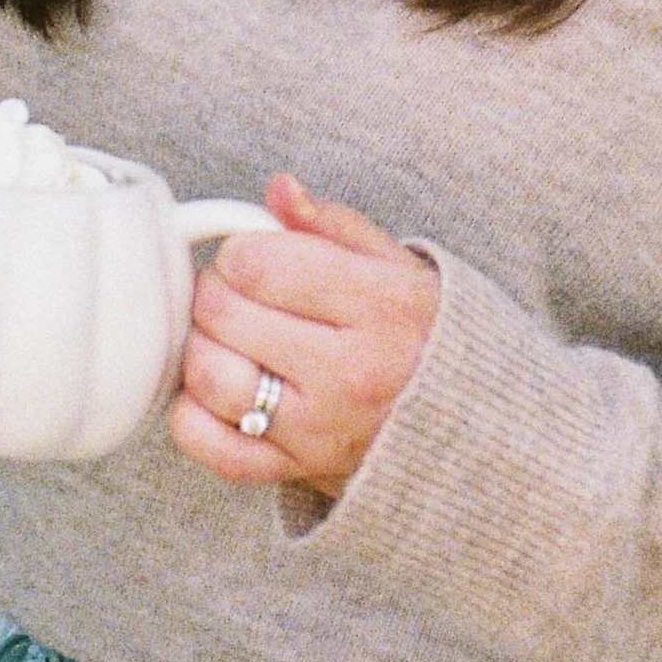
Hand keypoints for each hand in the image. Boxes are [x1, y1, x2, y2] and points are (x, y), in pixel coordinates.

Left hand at [169, 174, 438, 500]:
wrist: (467, 428)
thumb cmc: (422, 334)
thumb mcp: (397, 265)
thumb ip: (333, 224)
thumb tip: (278, 189)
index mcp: (380, 306)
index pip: (259, 264)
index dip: (241, 251)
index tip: (255, 257)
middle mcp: (350, 372)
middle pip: (223, 314)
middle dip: (216, 291)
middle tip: (236, 293)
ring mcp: (320, 429)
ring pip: (208, 378)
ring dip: (202, 347)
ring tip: (228, 337)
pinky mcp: (296, 471)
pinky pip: (209, 446)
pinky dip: (193, 414)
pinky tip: (218, 389)